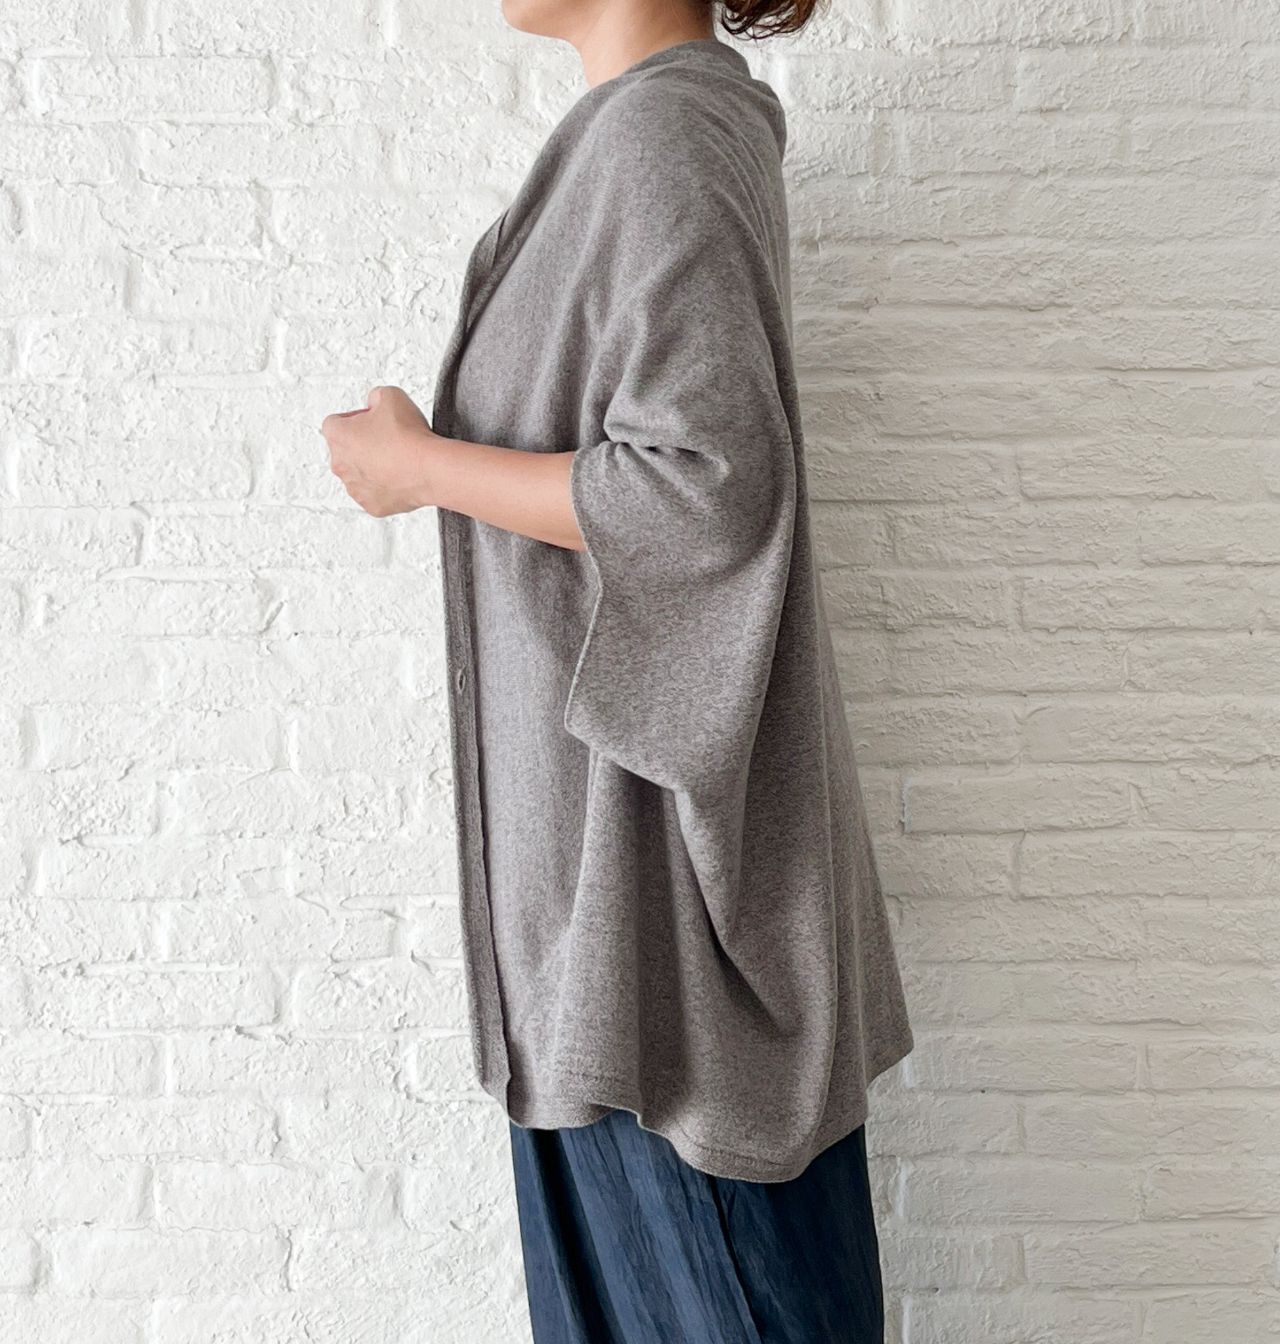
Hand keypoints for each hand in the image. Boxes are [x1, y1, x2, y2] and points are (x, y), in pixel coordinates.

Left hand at [321, 385, 438, 516]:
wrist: (429, 470)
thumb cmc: (408, 437)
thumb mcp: (391, 395)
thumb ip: (375, 396)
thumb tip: (375, 403)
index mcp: (338, 436)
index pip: (335, 422)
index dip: (356, 418)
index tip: (373, 420)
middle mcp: (340, 465)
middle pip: (345, 450)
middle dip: (362, 444)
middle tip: (388, 438)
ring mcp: (355, 488)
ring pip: (359, 474)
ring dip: (372, 466)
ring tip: (397, 458)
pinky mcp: (372, 506)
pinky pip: (375, 493)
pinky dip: (385, 486)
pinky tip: (400, 476)